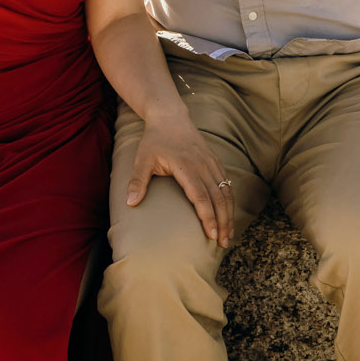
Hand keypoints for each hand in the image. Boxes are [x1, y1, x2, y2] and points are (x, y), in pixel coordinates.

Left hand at [123, 112, 235, 247]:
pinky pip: (227, 184)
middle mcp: (203, 165)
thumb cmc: (155, 140)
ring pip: (226, 192)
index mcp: (186, 166)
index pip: (201, 197)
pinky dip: (229, 202)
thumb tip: (130, 203)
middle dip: (223, 222)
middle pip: (218, 198)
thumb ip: (138, 181)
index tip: (210, 236)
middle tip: (223, 244)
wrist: (170, 117)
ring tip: (228, 235)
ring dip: (229, 215)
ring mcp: (212, 163)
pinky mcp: (216, 162)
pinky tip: (228, 215)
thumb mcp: (142, 158)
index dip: (207, 217)